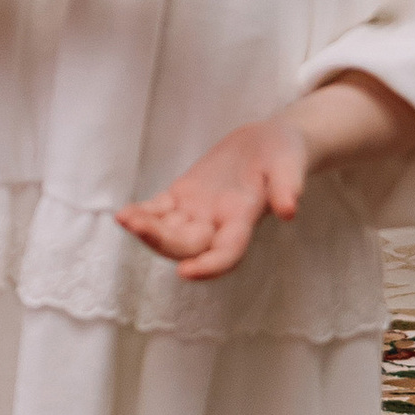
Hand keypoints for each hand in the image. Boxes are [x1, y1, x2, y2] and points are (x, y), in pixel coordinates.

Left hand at [119, 110, 307, 278]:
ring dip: (146, 230)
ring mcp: (198, 213)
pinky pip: (158, 212)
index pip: (227, 253)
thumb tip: (289, 210)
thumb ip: (288, 185)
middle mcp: (219, 225)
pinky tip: (124, 214)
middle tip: (137, 226)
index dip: (208, 267)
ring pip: (168, 233)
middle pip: (187, 246)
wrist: (269, 142)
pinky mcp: (183, 197)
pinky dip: (141, 214)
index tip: (184, 272)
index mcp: (245, 221)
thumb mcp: (291, 162)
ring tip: (125, 218)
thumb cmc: (284, 153)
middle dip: (161, 241)